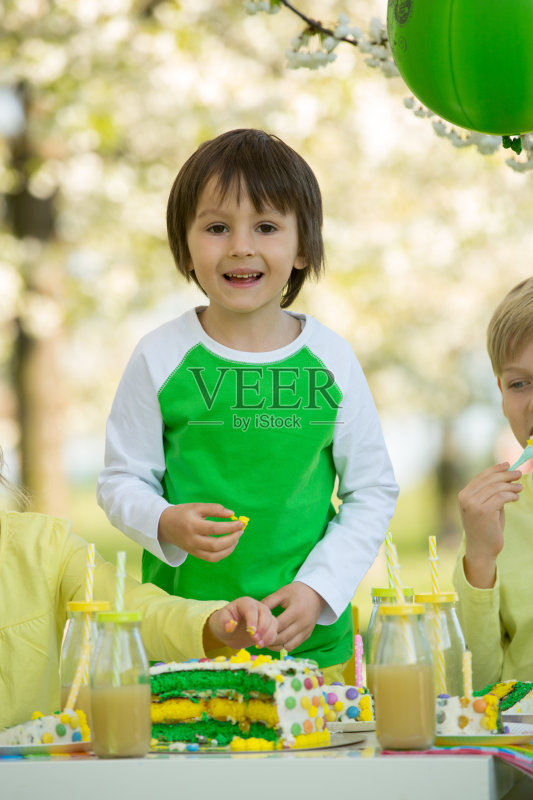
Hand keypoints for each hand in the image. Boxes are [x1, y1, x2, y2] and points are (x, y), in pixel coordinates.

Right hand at [158, 503, 245, 560]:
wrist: (165, 525)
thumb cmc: (183, 513)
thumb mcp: (197, 506)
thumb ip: (214, 509)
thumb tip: (231, 514)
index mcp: (192, 526)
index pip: (215, 529)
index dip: (230, 526)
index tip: (241, 522)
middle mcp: (192, 540)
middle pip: (216, 545)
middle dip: (232, 538)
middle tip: (240, 531)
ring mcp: (192, 549)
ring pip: (214, 556)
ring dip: (229, 548)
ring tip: (236, 538)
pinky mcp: (194, 554)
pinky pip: (211, 559)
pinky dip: (223, 554)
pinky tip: (229, 545)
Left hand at [206, 597, 277, 650]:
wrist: (228, 631)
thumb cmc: (223, 622)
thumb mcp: (220, 622)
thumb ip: (224, 623)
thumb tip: (230, 627)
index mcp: (245, 603)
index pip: (252, 609)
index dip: (253, 620)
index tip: (251, 632)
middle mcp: (257, 607)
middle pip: (266, 614)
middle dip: (262, 628)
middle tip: (254, 640)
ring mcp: (264, 616)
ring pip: (273, 622)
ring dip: (268, 635)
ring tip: (258, 644)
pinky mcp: (267, 626)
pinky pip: (274, 631)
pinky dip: (271, 639)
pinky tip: (261, 645)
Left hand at [261, 581, 325, 651]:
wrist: (316, 594)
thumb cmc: (297, 592)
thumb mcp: (282, 593)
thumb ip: (268, 602)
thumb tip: (255, 611)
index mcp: (296, 611)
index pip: (279, 625)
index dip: (266, 630)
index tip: (255, 632)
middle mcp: (303, 623)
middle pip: (283, 637)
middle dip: (268, 640)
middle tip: (257, 640)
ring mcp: (306, 631)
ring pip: (288, 645)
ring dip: (275, 646)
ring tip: (265, 642)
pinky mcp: (307, 635)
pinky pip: (294, 646)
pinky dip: (283, 647)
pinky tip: (274, 643)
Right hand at [458, 462, 521, 587]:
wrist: (481, 550)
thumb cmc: (485, 528)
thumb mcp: (485, 507)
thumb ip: (490, 493)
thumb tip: (505, 477)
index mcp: (463, 495)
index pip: (481, 476)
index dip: (495, 469)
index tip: (506, 464)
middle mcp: (466, 498)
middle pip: (489, 480)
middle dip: (506, 475)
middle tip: (518, 474)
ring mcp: (473, 505)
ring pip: (496, 487)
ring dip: (511, 486)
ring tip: (519, 488)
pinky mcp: (484, 512)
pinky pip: (501, 497)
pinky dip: (511, 495)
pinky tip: (516, 497)